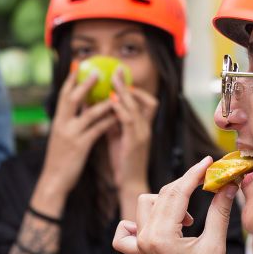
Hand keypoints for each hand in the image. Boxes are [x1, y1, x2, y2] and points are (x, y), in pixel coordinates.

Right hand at [34, 67, 117, 209]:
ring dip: (103, 101)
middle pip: (73, 98)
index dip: (70, 80)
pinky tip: (118, 116)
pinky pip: (97, 129)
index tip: (77, 65)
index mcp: (57, 121)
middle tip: (97, 71)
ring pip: (89, 113)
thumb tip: (77, 108)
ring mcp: (71, 134)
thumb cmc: (59, 159)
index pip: (63, 95)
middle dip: (85, 83)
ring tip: (115, 92)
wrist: (53, 180)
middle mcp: (62, 124)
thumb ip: (68, 122)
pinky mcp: (81, 146)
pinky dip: (108, 121)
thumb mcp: (60, 137)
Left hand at [106, 69, 156, 210]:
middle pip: (142, 99)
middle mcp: (145, 128)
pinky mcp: (135, 142)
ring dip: (124, 92)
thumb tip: (105, 108)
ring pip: (135, 107)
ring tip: (112, 80)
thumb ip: (114, 122)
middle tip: (117, 70)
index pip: (147, 102)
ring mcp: (142, 134)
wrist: (129, 184)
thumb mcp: (119, 137)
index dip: (135, 89)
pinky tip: (111, 102)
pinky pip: (129, 121)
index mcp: (143, 127)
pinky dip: (121, 109)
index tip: (121, 77)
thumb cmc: (123, 161)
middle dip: (128, 84)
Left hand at [113, 157, 235, 253]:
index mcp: (162, 236)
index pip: (177, 193)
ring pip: (145, 205)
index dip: (194, 174)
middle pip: (162, 194)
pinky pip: (126, 229)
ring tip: (187, 219)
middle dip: (185, 185)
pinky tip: (158, 225)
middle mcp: (145, 238)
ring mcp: (139, 245)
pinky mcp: (138, 251)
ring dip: (166, 202)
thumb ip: (220, 212)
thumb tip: (227, 187)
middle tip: (208, 184)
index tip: (208, 162)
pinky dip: (138, 222)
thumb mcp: (215, 246)